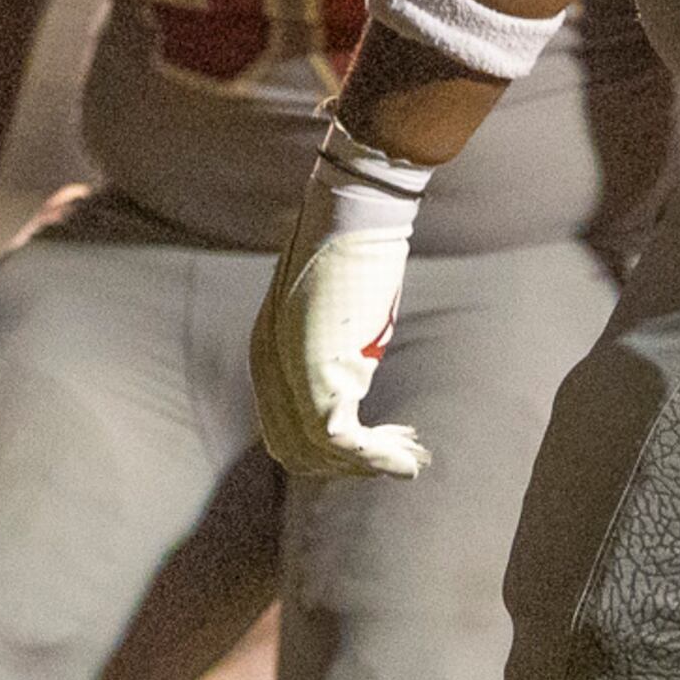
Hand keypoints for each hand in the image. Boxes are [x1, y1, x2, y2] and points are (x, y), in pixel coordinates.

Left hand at [250, 127, 428, 479]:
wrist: (353, 213)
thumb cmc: (353, 249)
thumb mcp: (333, 307)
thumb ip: (331, 344)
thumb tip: (355, 366)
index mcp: (266, 352)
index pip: (286, 429)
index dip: (333, 451)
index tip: (384, 443)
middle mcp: (267, 367)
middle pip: (298, 451)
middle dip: (351, 466)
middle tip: (405, 455)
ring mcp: (288, 374)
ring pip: (320, 453)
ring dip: (369, 464)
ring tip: (412, 457)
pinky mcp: (317, 373)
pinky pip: (342, 440)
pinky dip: (377, 456)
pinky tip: (408, 457)